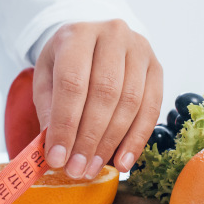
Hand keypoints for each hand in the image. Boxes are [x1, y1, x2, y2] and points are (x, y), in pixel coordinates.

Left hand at [33, 20, 161, 178]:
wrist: (94, 40)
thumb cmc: (66, 63)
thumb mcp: (46, 78)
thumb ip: (49, 110)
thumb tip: (55, 150)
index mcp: (77, 34)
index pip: (72, 82)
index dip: (65, 124)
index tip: (57, 158)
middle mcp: (112, 35)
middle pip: (104, 93)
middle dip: (89, 138)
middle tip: (77, 169)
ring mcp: (139, 49)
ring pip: (130, 102)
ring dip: (112, 142)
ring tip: (93, 168)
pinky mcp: (157, 67)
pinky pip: (151, 108)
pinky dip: (137, 140)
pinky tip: (122, 162)